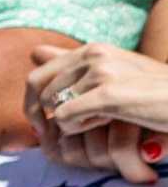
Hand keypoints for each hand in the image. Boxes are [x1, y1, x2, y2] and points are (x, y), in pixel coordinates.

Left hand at [26, 39, 167, 180]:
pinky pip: (65, 118)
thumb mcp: (114, 75)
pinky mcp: (108, 93)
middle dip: (40, 118)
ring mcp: (101, 71)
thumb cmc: (155, 94)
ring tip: (99, 125)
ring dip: (68, 123)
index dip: (32, 103)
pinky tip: (104, 125)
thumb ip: (74, 64)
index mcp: (93, 50)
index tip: (43, 124)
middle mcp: (94, 54)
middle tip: (60, 136)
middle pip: (37, 91)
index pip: (36, 75)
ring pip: (52, 107)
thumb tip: (34, 53)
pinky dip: (78, 128)